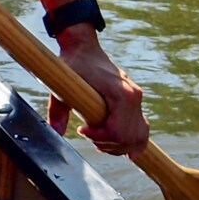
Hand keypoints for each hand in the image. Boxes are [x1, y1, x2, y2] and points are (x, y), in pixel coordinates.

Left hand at [46, 30, 148, 155]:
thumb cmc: (73, 64)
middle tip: (88, 134)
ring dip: (118, 146)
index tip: (82, 129)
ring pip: (137, 137)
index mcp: (120, 93)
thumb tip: (56, 131)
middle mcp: (134, 96)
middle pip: (128, 138)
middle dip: (107, 144)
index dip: (98, 137)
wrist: (83, 48)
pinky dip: (135, 141)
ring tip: (99, 139)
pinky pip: (142, 128)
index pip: (116, 131)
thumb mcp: (61, 86)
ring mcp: (137, 99)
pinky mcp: (135, 101)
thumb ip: (57, 110)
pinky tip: (126, 151)